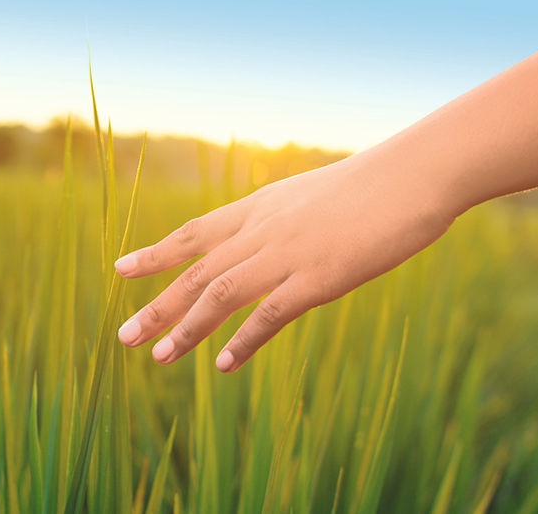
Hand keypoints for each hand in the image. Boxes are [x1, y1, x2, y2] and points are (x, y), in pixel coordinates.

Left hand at [114, 153, 455, 371]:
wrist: (415, 173)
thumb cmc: (372, 185)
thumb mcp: (313, 196)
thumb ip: (284, 219)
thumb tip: (270, 238)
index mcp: (259, 207)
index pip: (194, 232)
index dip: (156, 253)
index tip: (122, 270)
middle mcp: (263, 229)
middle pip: (196, 270)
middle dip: (156, 304)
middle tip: (123, 335)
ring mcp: (288, 253)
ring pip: (220, 293)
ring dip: (186, 327)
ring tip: (158, 356)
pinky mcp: (319, 277)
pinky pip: (270, 314)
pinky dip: (243, 341)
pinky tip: (223, 365)